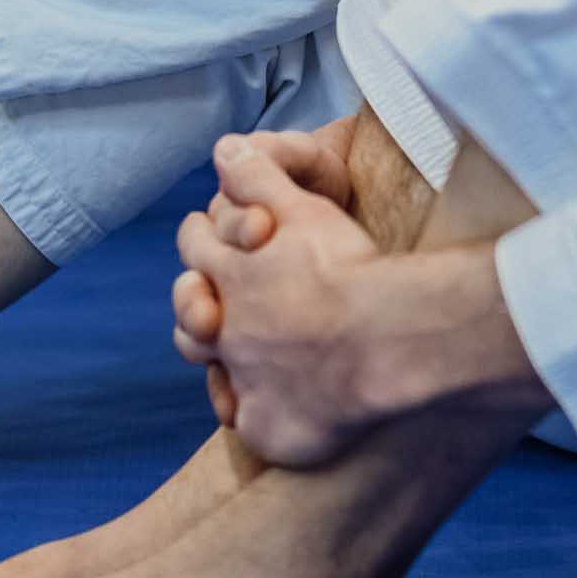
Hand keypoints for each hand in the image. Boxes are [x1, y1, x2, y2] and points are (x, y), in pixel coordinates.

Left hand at [173, 127, 389, 467]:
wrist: (387, 341)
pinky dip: (254, 412)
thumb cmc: (350, 269)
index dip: (204, 238)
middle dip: (196, 299)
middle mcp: (226, 330)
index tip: (211, 236)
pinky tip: (273, 405)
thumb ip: (259, 174)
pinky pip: (247, 425)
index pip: (197, 247)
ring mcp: (244, 384)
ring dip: (218, 356)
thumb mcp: (302, 207)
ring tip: (237, 350)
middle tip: (211, 296)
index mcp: (229, 273)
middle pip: (189, 313)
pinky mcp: (268, 430)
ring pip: (212, 369)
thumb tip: (223, 147)